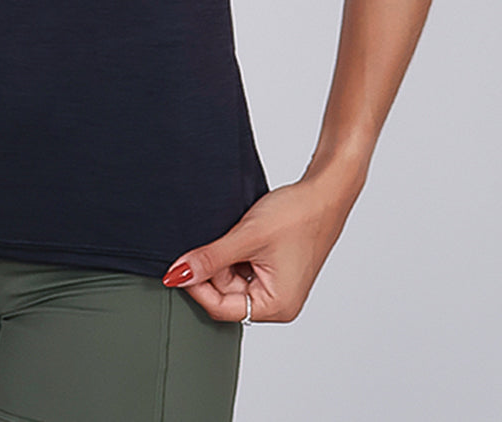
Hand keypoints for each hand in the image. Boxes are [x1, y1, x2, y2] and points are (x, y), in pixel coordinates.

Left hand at [161, 176, 359, 322]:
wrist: (324, 192)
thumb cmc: (298, 216)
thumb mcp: (246, 237)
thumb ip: (210, 259)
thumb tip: (178, 275)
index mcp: (276, 306)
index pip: (221, 308)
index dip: (197, 286)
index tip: (177, 266)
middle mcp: (278, 303)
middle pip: (225, 294)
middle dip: (213, 268)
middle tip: (217, 239)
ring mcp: (277, 287)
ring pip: (231, 279)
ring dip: (224, 258)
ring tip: (238, 233)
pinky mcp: (274, 271)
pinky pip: (243, 268)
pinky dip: (235, 252)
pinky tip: (243, 234)